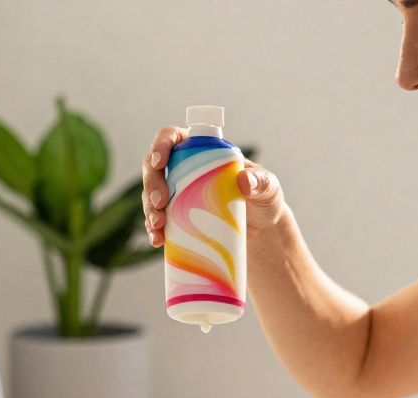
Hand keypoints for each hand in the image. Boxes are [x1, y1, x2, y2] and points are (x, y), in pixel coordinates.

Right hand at [141, 126, 288, 248]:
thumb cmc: (264, 201)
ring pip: (151, 195)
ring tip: (158, 226)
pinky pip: (157, 221)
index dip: (161, 144)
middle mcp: (184, 169)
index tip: (160, 161)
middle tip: (160, 202)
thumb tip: (245, 181)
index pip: (173, 137)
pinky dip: (154, 230)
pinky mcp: (177, 218)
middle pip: (154, 168)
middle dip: (151, 184)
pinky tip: (158, 240)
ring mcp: (178, 195)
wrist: (262, 232)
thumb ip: (262, 181)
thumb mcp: (268, 189)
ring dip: (149, 210)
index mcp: (202, 151)